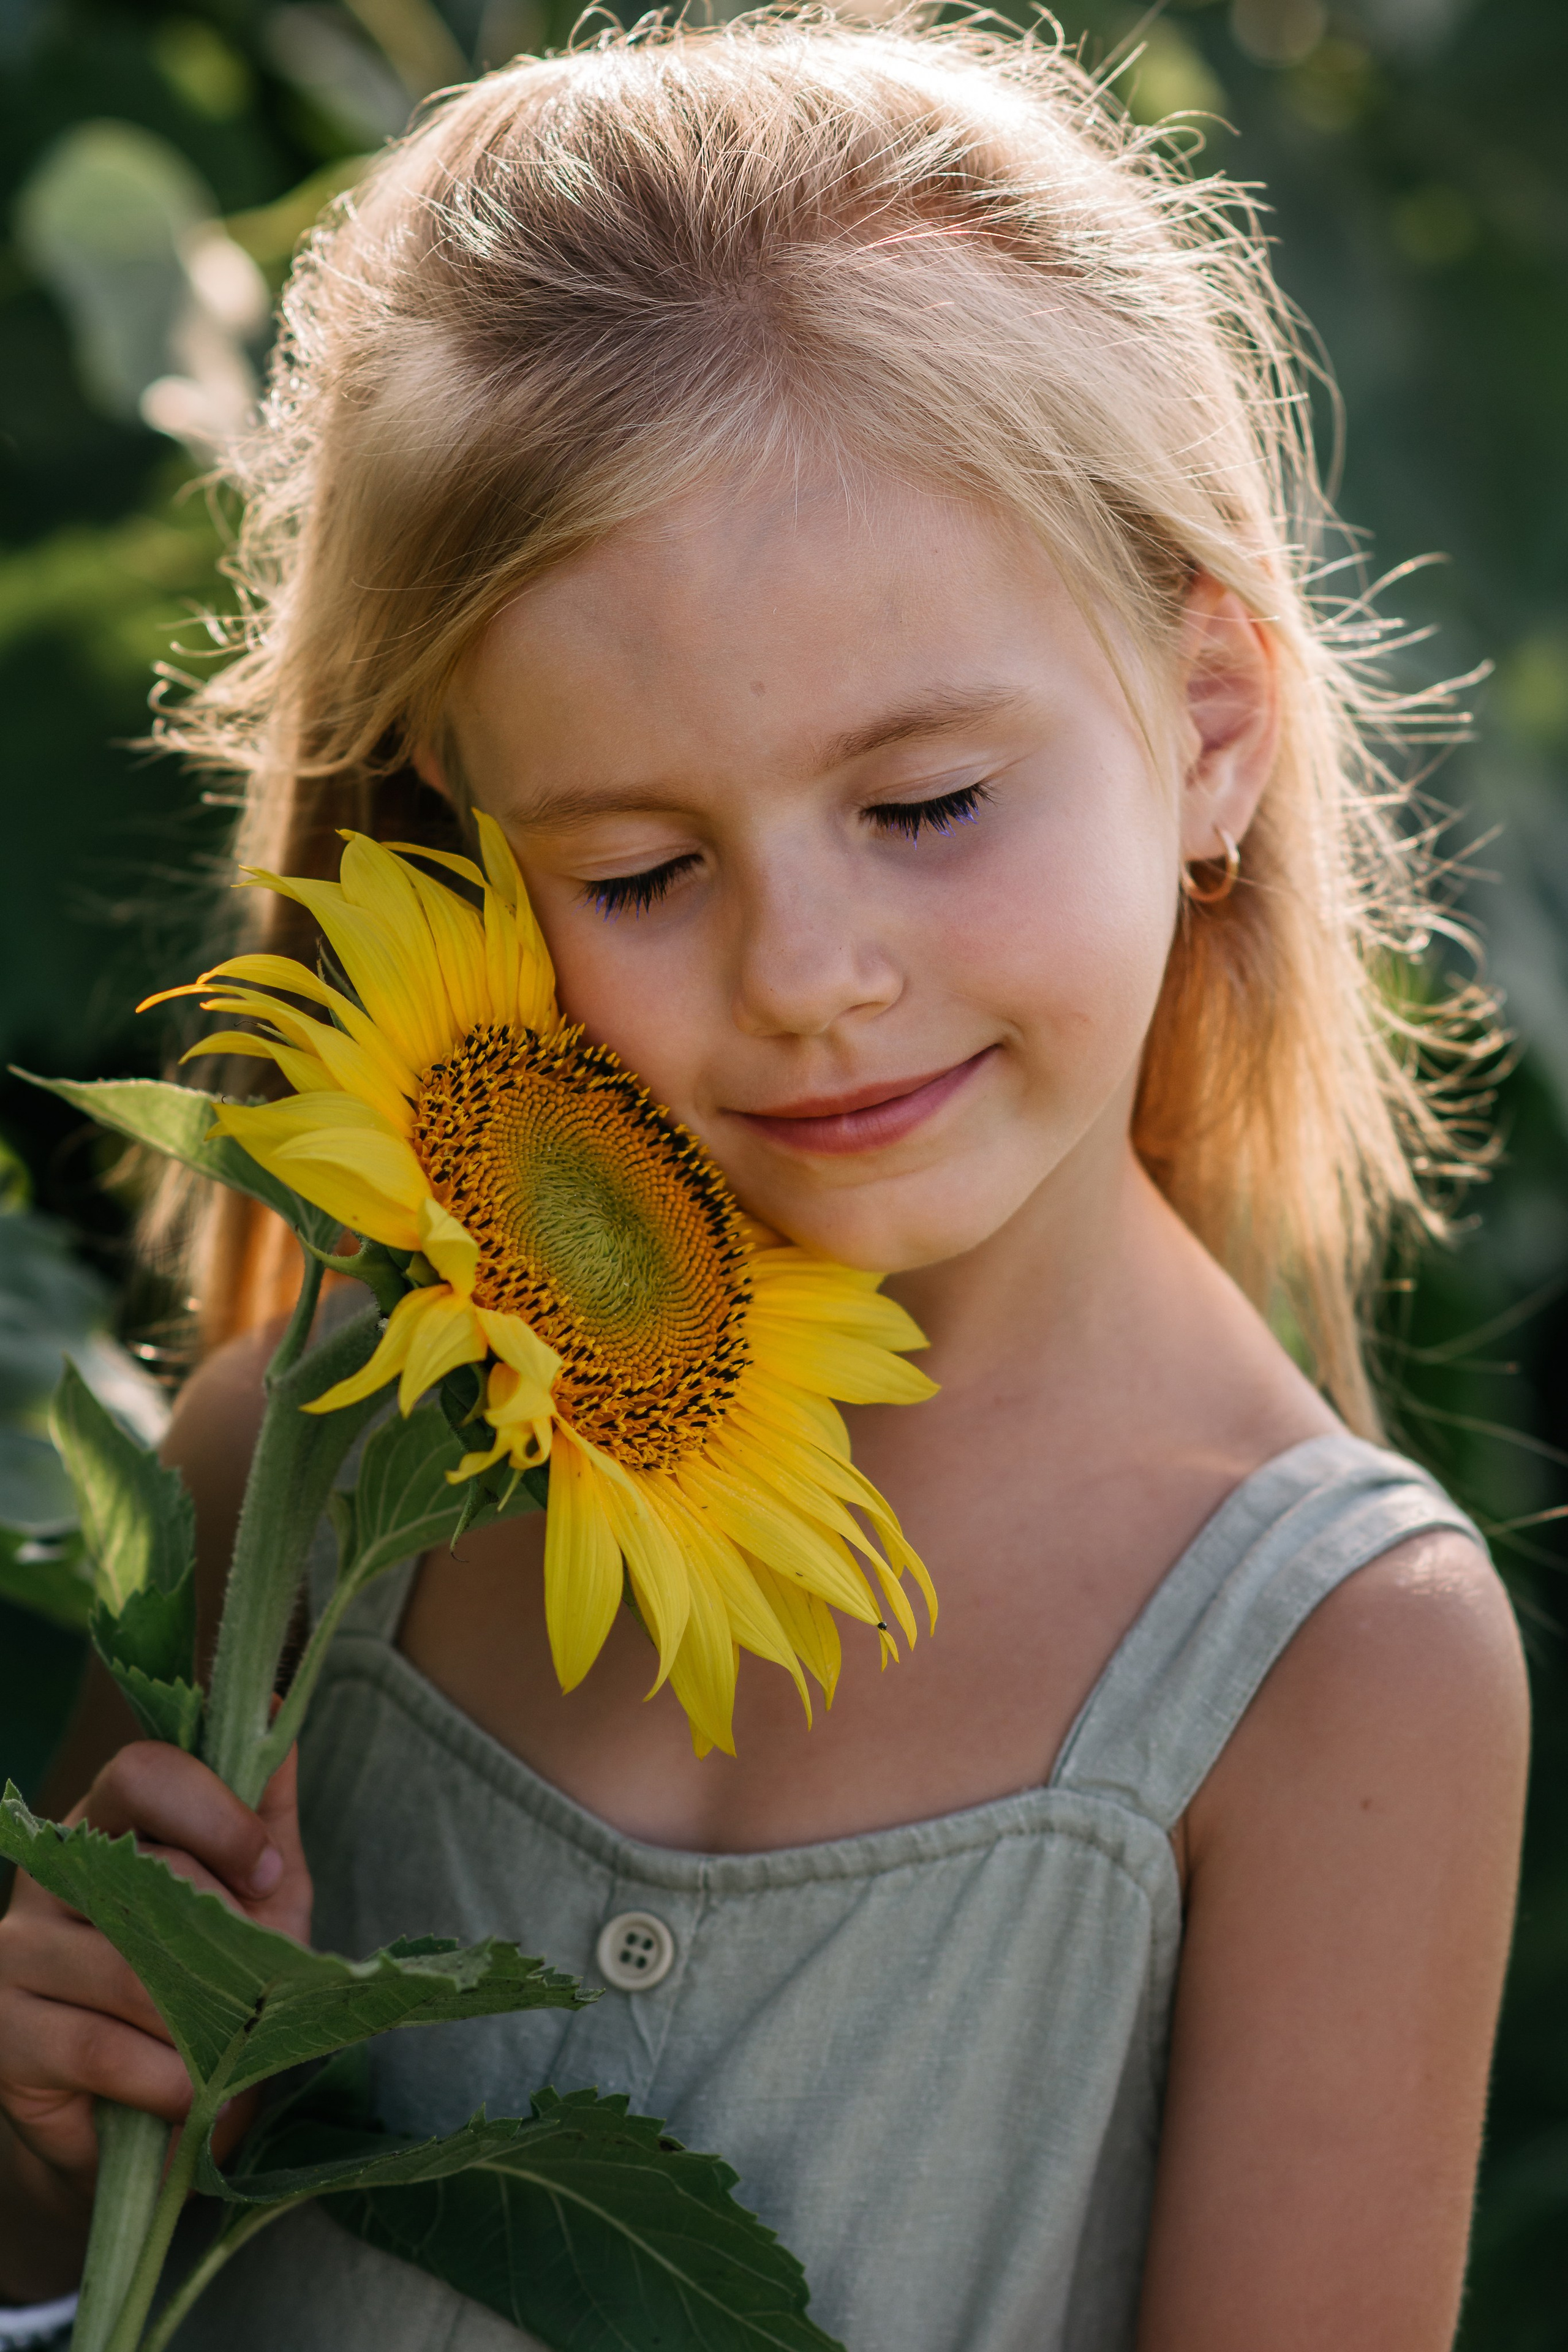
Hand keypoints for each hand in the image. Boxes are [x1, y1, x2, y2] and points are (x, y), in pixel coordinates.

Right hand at [0, 1741, 311, 2219]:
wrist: (145, 2110)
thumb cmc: (212, 1984)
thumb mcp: (258, 1897)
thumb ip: (265, 1810)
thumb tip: (273, 1704)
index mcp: (106, 1817)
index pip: (140, 1772)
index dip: (213, 1814)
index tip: (266, 1872)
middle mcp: (48, 1870)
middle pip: (147, 1878)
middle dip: (224, 1941)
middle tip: (258, 1989)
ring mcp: (15, 1948)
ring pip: (129, 1970)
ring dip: (202, 2022)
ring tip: (231, 2050)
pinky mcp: (1, 2034)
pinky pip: (101, 2047)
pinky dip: (165, 2077)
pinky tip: (189, 2093)